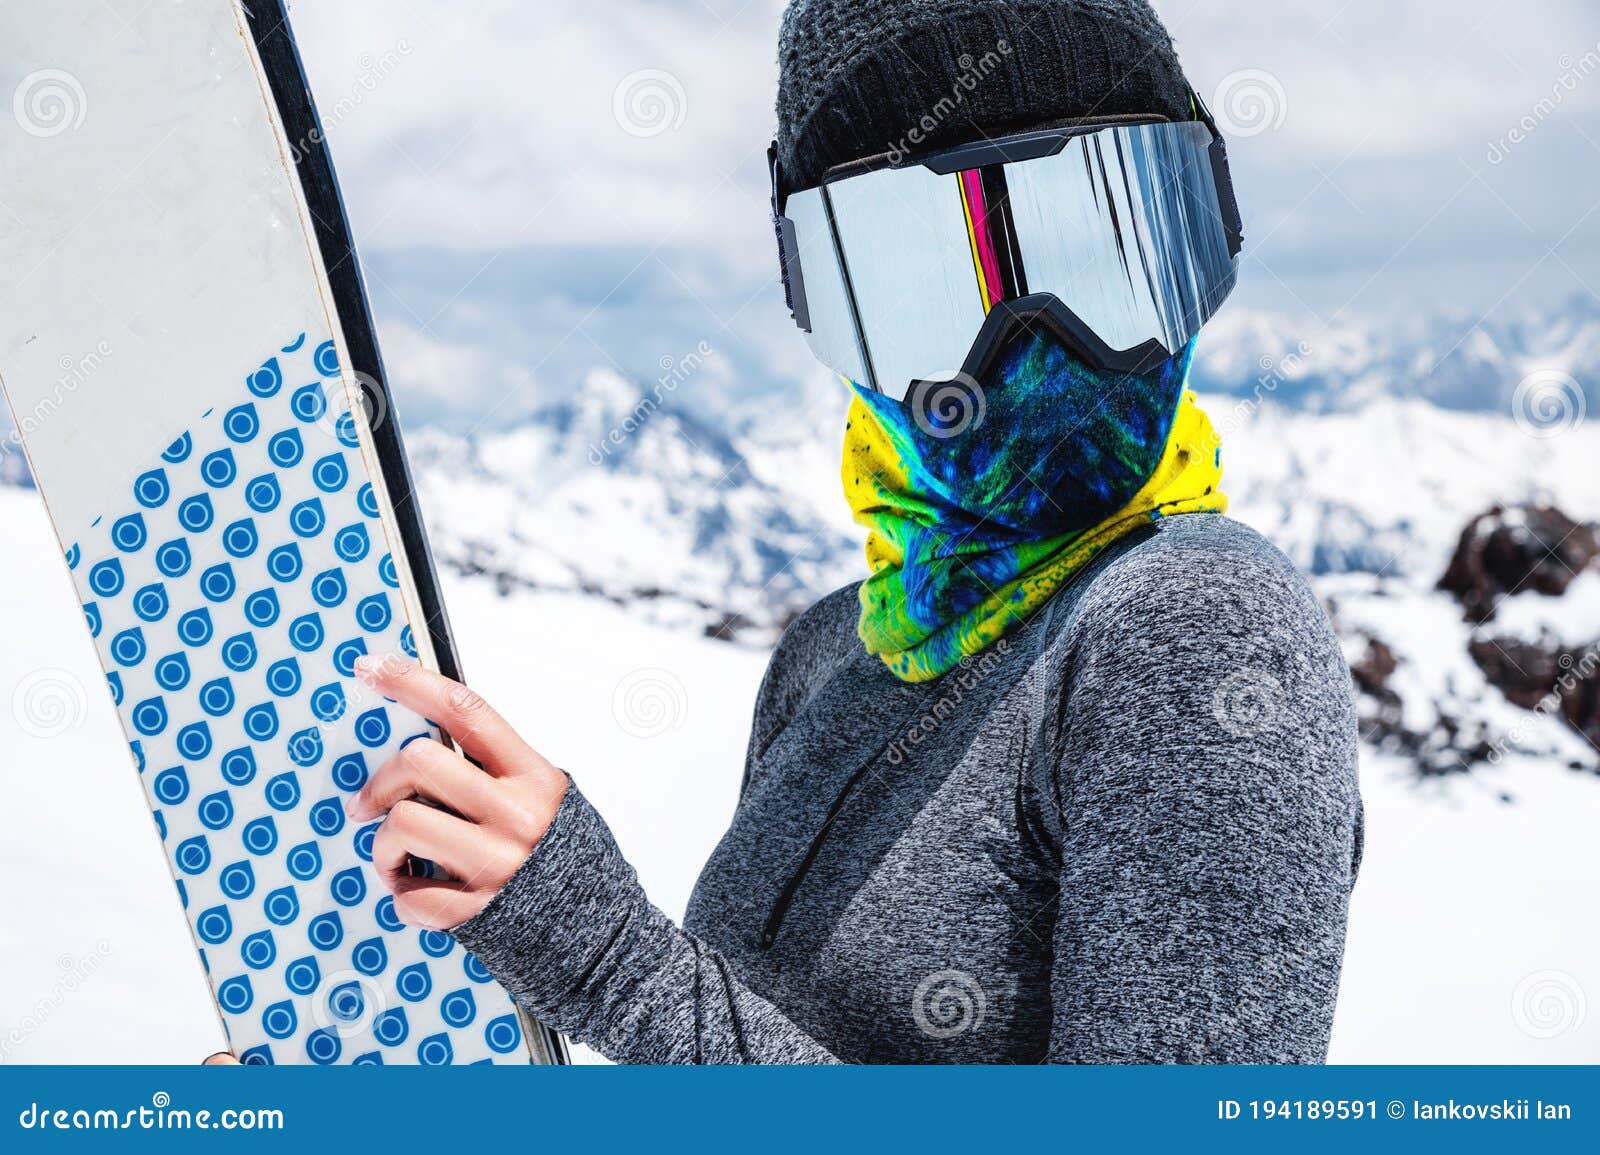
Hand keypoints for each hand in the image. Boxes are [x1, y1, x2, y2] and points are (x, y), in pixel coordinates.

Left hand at [344, 654, 568, 929]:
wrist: (603, 940)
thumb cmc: (565, 862)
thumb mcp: (548, 800)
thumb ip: (497, 772)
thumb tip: (425, 745)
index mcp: (535, 779)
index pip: (467, 711)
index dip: (413, 681)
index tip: (372, 667)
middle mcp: (517, 816)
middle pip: (420, 762)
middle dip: (381, 782)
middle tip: (370, 803)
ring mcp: (496, 865)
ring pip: (402, 824)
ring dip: (384, 842)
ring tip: (399, 857)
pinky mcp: (475, 913)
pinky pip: (408, 893)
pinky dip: (402, 894)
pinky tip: (422, 892)